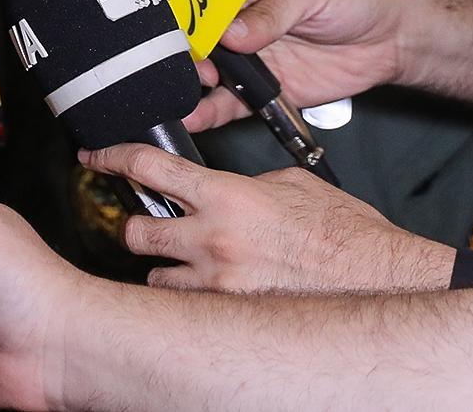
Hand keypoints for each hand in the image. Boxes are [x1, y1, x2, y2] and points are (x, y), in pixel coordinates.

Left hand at [83, 144, 453, 293]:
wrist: (378, 279)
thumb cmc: (345, 234)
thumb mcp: (290, 185)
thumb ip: (245, 183)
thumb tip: (223, 187)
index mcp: (226, 195)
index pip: (148, 166)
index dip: (111, 157)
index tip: (94, 157)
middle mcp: (213, 239)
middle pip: (135, 231)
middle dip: (136, 228)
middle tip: (147, 226)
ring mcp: (218, 283)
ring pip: (155, 279)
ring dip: (165, 271)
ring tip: (189, 267)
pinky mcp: (230, 315)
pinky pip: (189, 308)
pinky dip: (193, 300)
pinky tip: (214, 294)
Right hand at [187, 0, 407, 132]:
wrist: (392, 38)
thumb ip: (271, 13)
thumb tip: (232, 33)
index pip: (204, 0)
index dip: (183, 15)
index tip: (168, 30)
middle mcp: (242, 25)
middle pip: (201, 40)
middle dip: (183, 55)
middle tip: (176, 68)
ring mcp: (254, 60)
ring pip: (213, 75)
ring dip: (193, 86)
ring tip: (177, 97)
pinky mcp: (268, 91)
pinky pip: (235, 103)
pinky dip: (214, 113)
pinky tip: (196, 118)